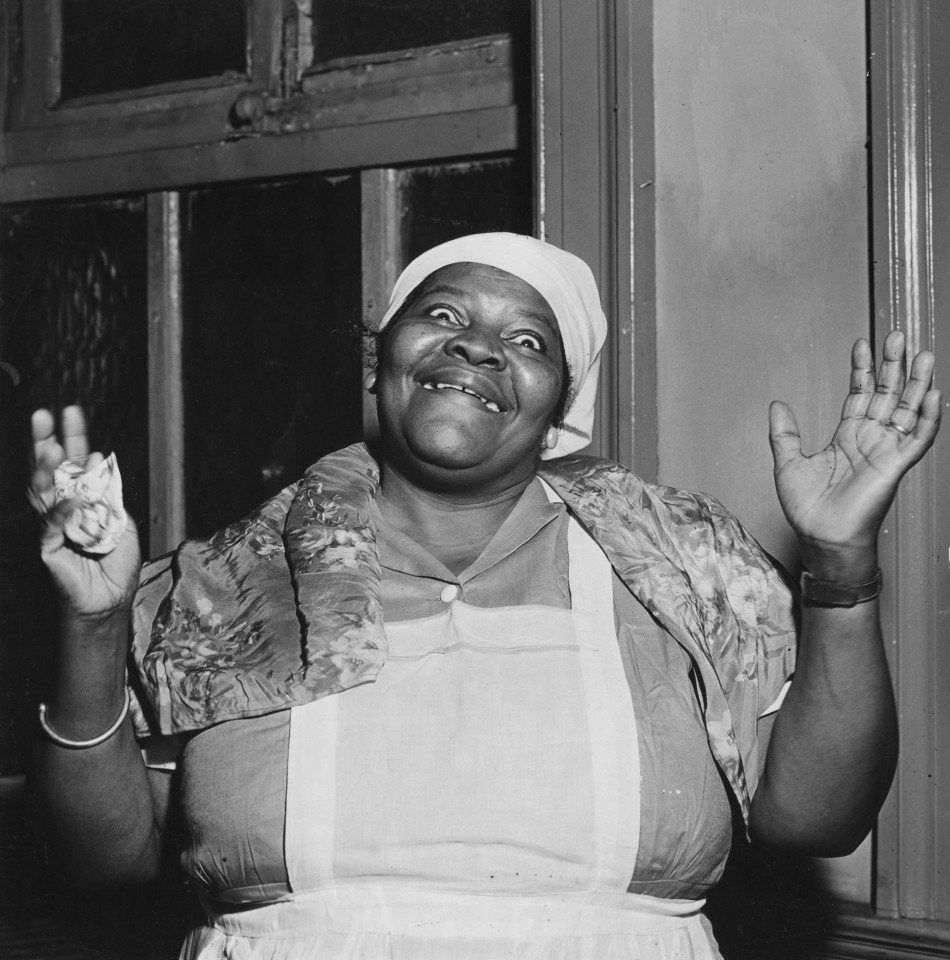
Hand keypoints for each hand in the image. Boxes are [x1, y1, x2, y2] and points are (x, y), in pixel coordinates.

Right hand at [30, 406, 140, 618]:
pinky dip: (63, 511)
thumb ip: (109, 494)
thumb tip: (98, 463)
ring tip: (50, 447)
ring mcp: (51, 525)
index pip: (74, 462)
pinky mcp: (47, 547)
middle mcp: (62, 507)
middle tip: (42, 415)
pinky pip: (52, 525)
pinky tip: (72, 499)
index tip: (71, 411)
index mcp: (81, 497)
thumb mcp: (121, 520)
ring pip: (42, 492)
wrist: (111, 598)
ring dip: (46, 469)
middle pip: (49, 469)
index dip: (72, 437)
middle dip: (45, 441)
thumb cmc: (116, 562)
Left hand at [769, 330, 940, 574]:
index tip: (863, 344)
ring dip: (916, 383)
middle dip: (894, 365)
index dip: (863, 369)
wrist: (820, 536)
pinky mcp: (895, 466)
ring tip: (923, 354)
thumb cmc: (807, 508)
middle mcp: (870, 440)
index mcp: (847, 437)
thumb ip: (784, 433)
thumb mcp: (788, 463)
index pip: (860, 394)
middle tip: (899, 335)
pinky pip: (917, 439)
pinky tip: (932, 394)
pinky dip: (927, 418)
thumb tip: (776, 404)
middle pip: (888, 394)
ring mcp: (886, 451)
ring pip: (908, 410)